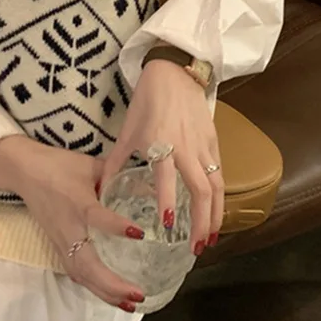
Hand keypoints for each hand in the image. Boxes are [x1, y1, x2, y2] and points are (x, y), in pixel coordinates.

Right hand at [0, 136, 145, 310]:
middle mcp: (69, 228)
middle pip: (86, 264)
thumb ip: (118, 176)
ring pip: (80, 274)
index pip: (98, 217)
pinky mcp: (56, 245)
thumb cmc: (59, 165)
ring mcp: (60, 240)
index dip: (117, 227)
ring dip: (104, 292)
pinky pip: (75, 272)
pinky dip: (93, 286)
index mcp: (79, 203)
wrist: (23, 170)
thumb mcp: (91, 165)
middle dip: (112, 284)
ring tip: (129, 304)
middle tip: (139, 294)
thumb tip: (148, 184)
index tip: (140, 233)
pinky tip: (109, 296)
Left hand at [101, 59, 223, 254]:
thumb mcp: (126, 132)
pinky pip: (219, 173)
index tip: (168, 227)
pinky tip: (216, 211)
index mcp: (160, 144)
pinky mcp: (214, 141)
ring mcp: (203, 145)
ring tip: (212, 238)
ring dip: (216, 214)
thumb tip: (100, 192)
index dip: (169, 202)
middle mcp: (185, 148)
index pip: (166, 179)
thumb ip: (114, 164)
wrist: (173, 73)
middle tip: (198, 248)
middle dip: (202, 221)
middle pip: (200, 190)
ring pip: (216, 185)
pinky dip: (219, 196)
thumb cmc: (146, 102)